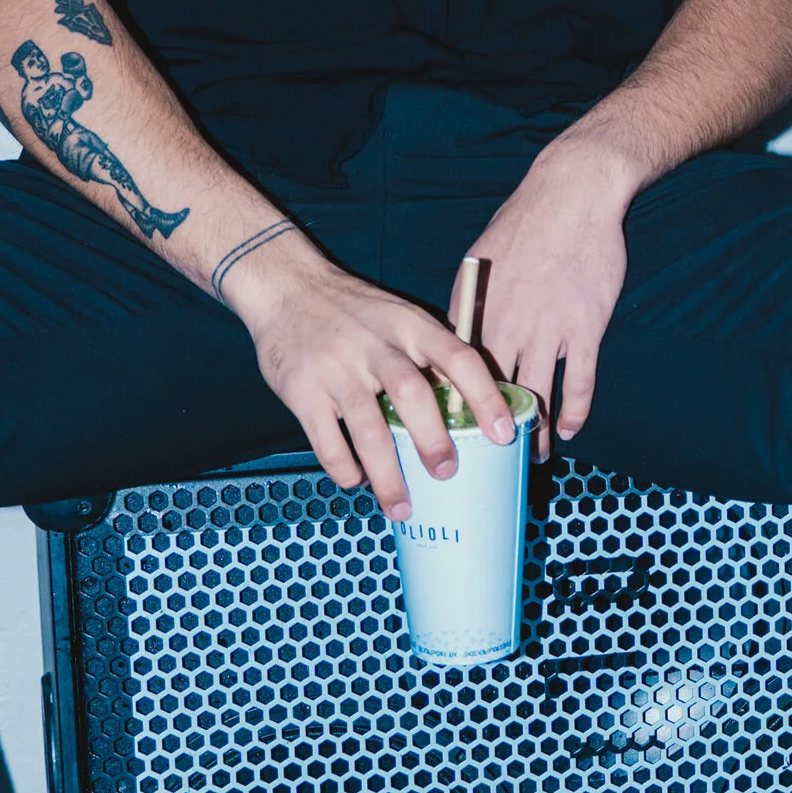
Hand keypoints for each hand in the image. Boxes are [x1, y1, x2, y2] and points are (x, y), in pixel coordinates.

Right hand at [225, 229, 516, 517]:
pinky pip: (327, 441)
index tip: (504, 433)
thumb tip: (474, 407)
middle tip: (447, 473)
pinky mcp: (302, 391)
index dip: (484, 396)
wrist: (287, 285)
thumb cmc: (355, 311)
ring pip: (368, 427)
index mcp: (409, 325)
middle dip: (433, 439)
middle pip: (411, 393)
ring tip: (403, 507)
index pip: (457, 357)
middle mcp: (375, 345)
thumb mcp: (399, 317)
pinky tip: (357, 481)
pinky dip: (345, 468)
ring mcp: (336, 368)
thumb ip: (430, 354)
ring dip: (388, 474)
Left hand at [461, 134, 634, 437]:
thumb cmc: (524, 223)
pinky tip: (569, 429)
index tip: (451, 434)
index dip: (454, 406)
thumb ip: (468, 304)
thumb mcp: (479, 260)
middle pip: (494, 393)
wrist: (572, 195)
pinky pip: (580, 383)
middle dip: (492, 431)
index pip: (455, 371)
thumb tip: (457, 341)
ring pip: (537, 397)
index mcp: (476, 309)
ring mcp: (549, 330)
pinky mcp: (585, 328)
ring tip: (533, 455)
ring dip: (534, 433)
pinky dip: (574, 412)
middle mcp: (508, 325)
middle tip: (491, 458)